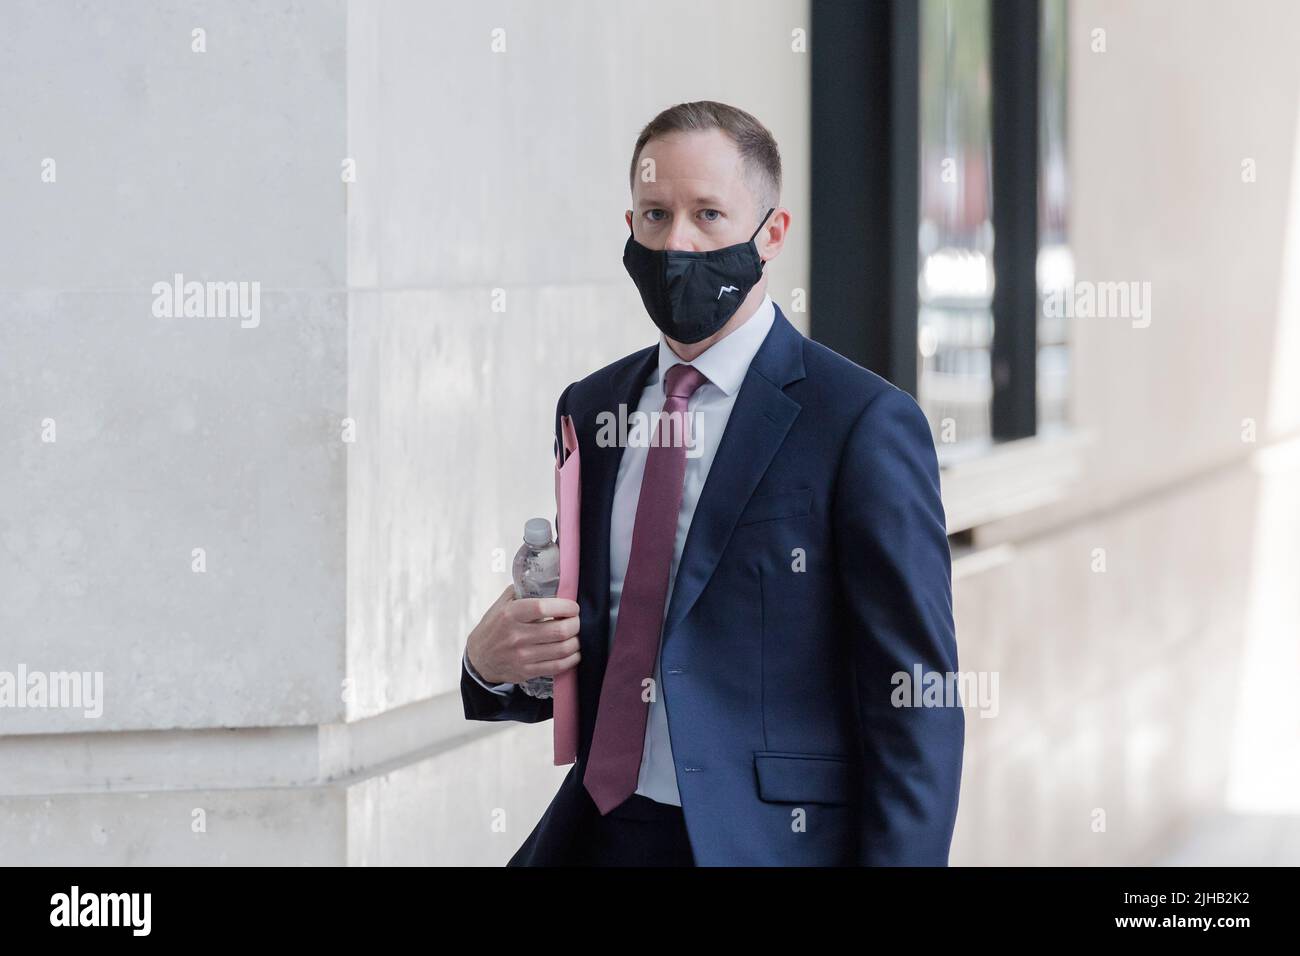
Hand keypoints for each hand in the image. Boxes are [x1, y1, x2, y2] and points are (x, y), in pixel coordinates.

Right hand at [466, 584, 580, 684]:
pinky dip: (572, 659)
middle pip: (559, 630)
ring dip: (576, 641)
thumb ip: (520, 591)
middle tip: (576, 621)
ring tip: (575, 635)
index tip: (572, 607)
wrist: (478, 658)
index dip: (565, 607)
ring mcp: (522, 656)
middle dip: (575, 624)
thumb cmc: (493, 628)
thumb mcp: (500, 605)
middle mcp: (516, 636)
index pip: (544, 607)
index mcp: (511, 614)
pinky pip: (558, 666)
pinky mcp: (527, 671)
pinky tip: (573, 652)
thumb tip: (545, 580)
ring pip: (562, 649)